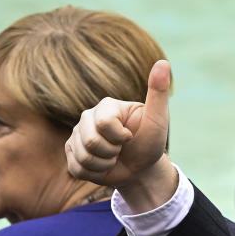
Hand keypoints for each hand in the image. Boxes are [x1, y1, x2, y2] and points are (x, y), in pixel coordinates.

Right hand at [66, 59, 176, 212]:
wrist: (141, 168)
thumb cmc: (151, 141)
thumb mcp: (158, 119)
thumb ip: (158, 91)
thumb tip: (163, 62)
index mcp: (106, 106)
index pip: (104, 124)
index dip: (120, 137)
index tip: (131, 136)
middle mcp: (87, 117)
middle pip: (90, 141)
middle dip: (112, 152)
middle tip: (122, 149)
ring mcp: (76, 135)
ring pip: (83, 157)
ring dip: (105, 164)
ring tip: (114, 157)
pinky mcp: (71, 154)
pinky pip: (77, 169)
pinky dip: (95, 174)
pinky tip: (103, 166)